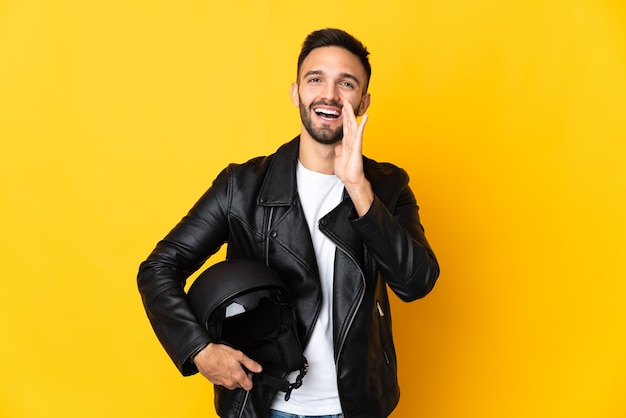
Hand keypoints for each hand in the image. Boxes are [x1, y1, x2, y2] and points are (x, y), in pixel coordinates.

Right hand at [193, 343, 261, 390]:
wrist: (203, 354)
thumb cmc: (219, 353)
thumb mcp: (238, 355)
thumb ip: (250, 363)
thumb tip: (258, 368)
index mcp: (237, 376)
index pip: (249, 386)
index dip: (250, 379)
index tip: (248, 372)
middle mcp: (229, 382)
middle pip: (240, 385)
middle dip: (241, 378)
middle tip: (238, 368)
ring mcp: (221, 383)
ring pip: (231, 385)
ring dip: (233, 379)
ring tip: (230, 368)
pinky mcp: (214, 381)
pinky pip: (222, 383)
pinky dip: (224, 378)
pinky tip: (222, 369)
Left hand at [335, 101, 373, 215]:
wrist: (350, 180)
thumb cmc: (346, 171)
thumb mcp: (339, 158)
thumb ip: (340, 150)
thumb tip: (338, 146)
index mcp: (346, 142)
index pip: (345, 126)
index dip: (344, 116)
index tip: (342, 107)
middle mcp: (351, 141)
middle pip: (349, 123)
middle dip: (347, 111)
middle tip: (345, 100)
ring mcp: (355, 143)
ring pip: (353, 125)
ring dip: (351, 114)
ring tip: (350, 104)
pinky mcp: (358, 147)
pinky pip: (359, 134)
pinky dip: (362, 125)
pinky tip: (364, 117)